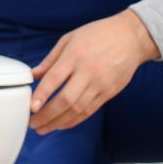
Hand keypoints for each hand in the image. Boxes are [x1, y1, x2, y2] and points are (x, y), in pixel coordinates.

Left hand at [29, 10, 159, 133]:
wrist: (132, 37)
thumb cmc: (99, 34)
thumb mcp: (70, 38)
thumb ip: (51, 59)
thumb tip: (34, 75)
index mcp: (75, 54)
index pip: (55, 79)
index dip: (42, 95)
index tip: (31, 107)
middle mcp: (88, 71)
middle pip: (65, 100)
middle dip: (47, 115)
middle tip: (33, 123)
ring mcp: (100, 84)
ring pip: (77, 109)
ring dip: (58, 122)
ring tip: (43, 128)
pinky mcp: (109, 92)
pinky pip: (89, 111)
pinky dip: (74, 120)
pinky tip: (61, 124)